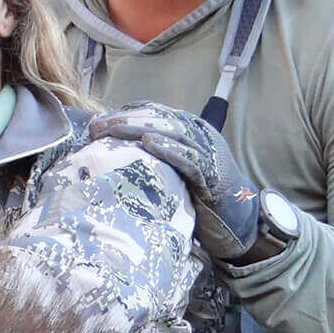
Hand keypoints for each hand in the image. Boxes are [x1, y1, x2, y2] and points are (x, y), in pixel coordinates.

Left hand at [87, 103, 260, 263]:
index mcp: (188, 129)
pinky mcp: (212, 173)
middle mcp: (198, 134)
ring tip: (114, 130)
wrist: (236, 220)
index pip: (153, 111)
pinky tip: (148, 143)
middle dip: (125, 119)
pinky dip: (168, 149)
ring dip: (139, 129)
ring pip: (171, 132)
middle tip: (98, 126)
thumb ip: (154, 157)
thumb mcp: (173, 169)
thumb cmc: (200, 196)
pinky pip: (188, 158)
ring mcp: (207, 151)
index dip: (124, 113)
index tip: (97, 122)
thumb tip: (115, 153)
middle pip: (158, 118)